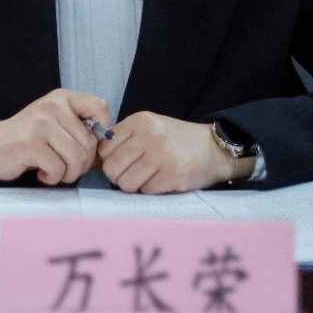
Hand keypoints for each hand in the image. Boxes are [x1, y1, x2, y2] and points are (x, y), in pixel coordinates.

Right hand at [0, 89, 110, 184]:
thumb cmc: (29, 139)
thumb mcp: (56, 124)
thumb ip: (80, 129)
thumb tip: (109, 146)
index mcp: (62, 98)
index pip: (100, 105)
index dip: (103, 129)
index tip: (89, 144)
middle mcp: (53, 106)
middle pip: (90, 142)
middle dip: (82, 163)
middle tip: (66, 167)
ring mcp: (41, 124)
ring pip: (77, 157)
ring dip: (69, 173)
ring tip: (55, 171)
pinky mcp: (31, 144)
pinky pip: (58, 168)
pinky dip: (53, 178)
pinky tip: (42, 173)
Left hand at [98, 112, 237, 193]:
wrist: (214, 147)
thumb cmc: (177, 140)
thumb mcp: (150, 128)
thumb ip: (126, 139)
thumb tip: (98, 160)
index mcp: (139, 121)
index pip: (104, 148)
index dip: (109, 160)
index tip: (121, 163)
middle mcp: (149, 135)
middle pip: (112, 168)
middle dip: (119, 177)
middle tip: (133, 175)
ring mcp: (162, 155)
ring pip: (126, 183)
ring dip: (135, 186)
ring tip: (149, 177)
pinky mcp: (173, 174)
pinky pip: (146, 191)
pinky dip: (152, 190)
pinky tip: (163, 180)